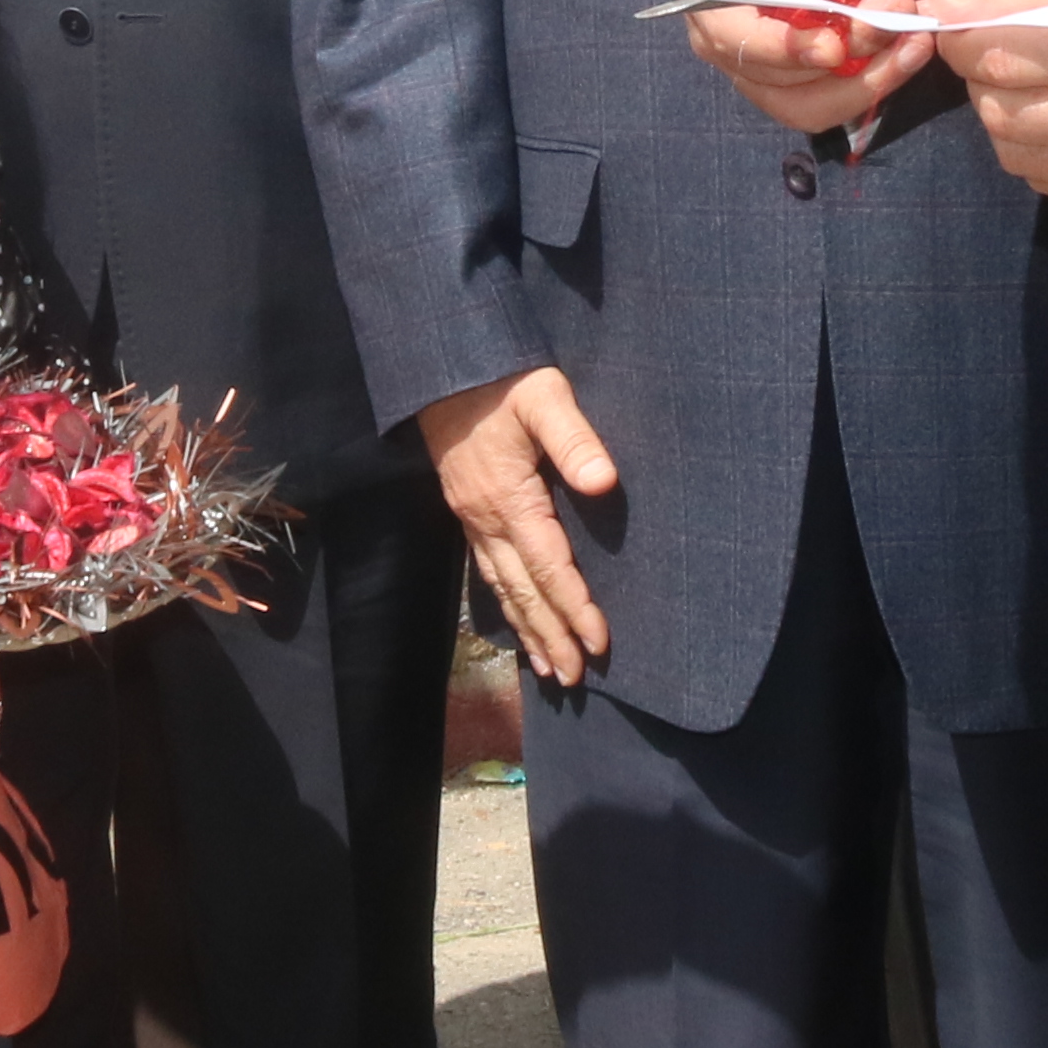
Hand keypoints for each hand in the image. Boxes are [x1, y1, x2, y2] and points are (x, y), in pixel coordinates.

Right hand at [417, 368, 617, 689]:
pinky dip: (505, 604)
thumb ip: (575, 439)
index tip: (598, 642)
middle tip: (573, 678)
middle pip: (523, 591)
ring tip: (546, 667)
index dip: (575, 608)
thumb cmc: (501, 381)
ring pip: (502, 588)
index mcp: (511, 499)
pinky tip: (515, 620)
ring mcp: (472, 519)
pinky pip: (487, 571)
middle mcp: (487, 520)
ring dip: (527, 629)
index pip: (549, 568)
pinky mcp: (466, 512)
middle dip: (550, 636)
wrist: (442, 368)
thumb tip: (605, 482)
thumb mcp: (545, 397)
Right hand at [674, 0, 930, 133]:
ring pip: (807, 103)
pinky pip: (830, 106)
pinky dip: (871, 86)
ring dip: (866, 80)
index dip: (782, 46)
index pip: (732, 32)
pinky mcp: (795, 86)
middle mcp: (718, 37)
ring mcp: (755, 69)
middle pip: (778, 74)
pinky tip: (906, 54)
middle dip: (846, 55)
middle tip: (902, 23)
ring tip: (913, 43)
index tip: (833, 47)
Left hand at [930, 0, 1047, 209]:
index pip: (1005, 55)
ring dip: (1005, 115)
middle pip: (1003, 111)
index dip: (960, 37)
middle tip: (1001, 46)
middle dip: (980, 76)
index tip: (953, 21)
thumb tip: (950, 8)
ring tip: (1034, 80)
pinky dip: (1040, 151)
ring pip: (1020, 155)